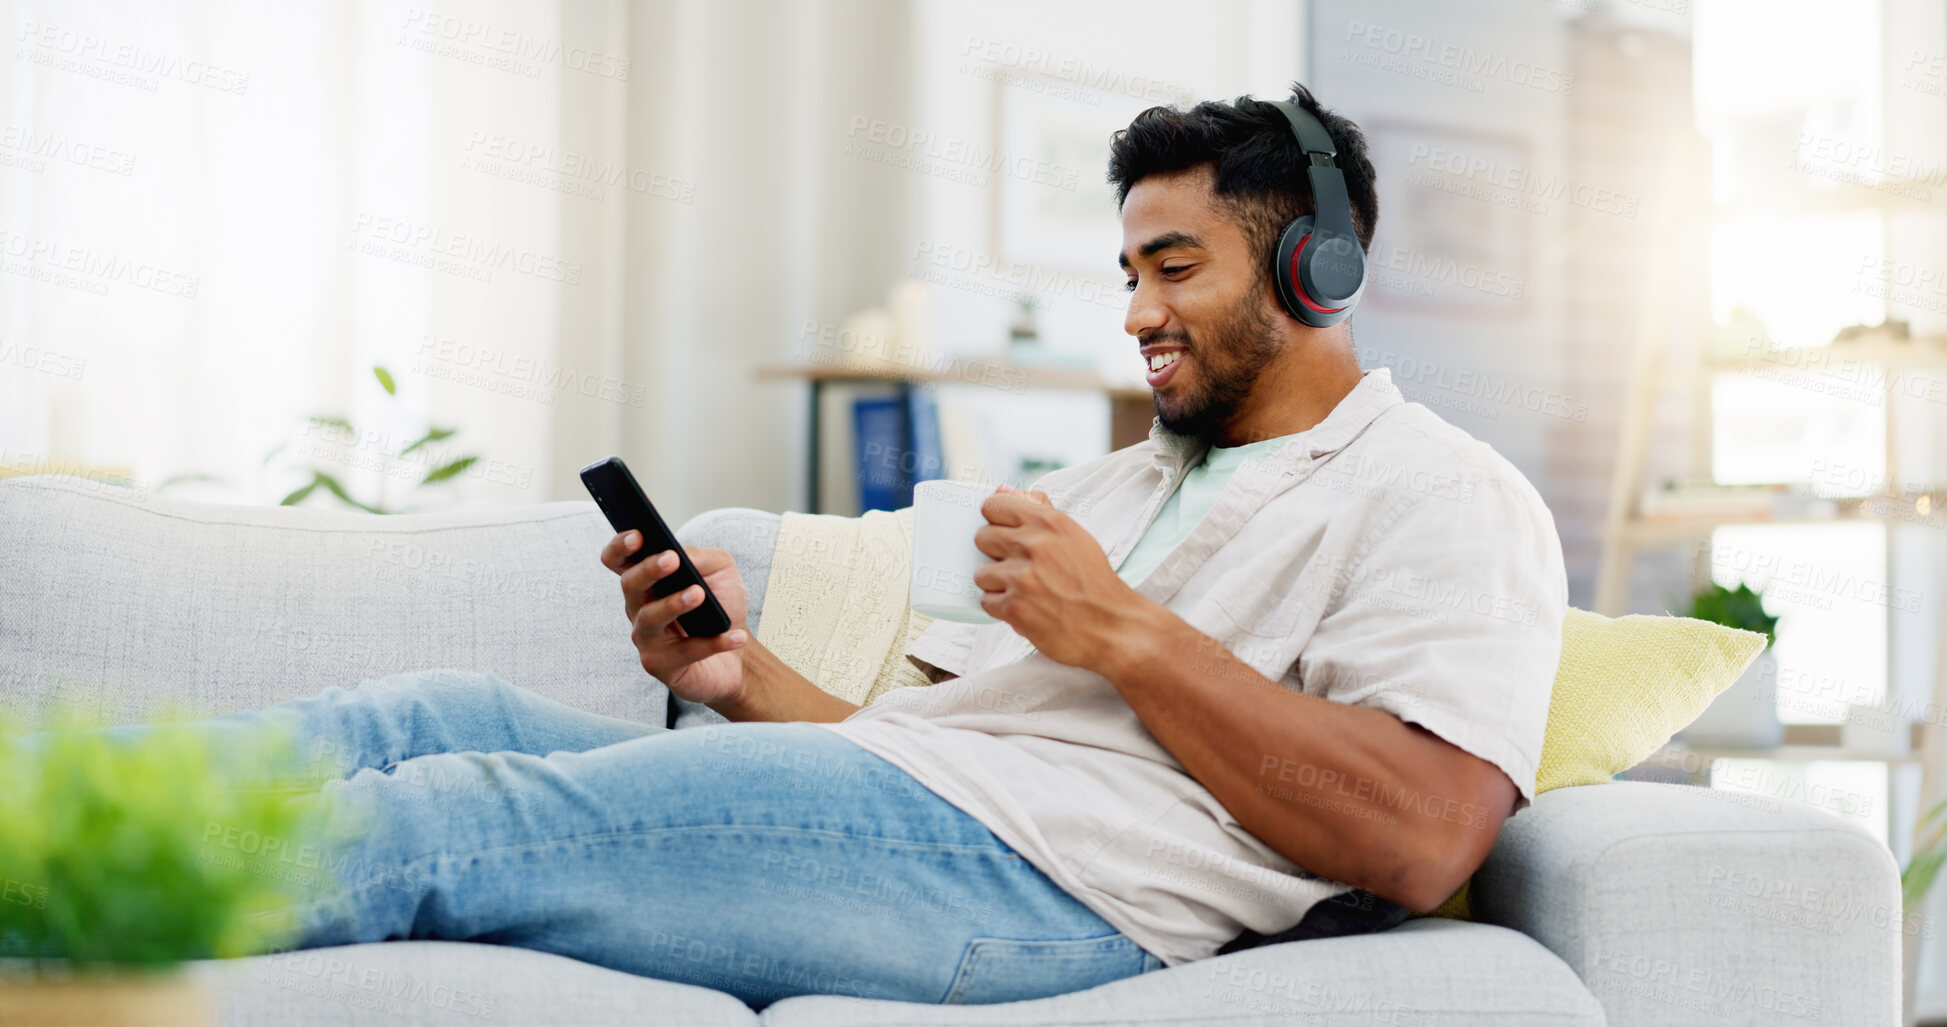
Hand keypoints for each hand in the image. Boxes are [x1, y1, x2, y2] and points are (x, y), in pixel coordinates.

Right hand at [599, 532, 750, 704]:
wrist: (738, 655)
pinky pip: (684, 652)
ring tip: (699, 594)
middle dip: (648, 569)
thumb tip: (684, 557)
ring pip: (649, 618)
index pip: (618, 560)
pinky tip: (736, 636)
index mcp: (647, 580)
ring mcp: (646, 638)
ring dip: (674, 603)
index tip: (638, 535)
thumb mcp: (721, 572)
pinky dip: (712, 643)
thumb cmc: (721, 607)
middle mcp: (638, 607)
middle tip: (672, 559)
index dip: (621, 546)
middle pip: (630, 585)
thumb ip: (703, 558)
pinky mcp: (660, 666)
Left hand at [972, 484, 1150, 667]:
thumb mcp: (1075, 536)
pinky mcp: (1015, 608)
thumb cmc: (1094, 582)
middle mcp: (1034, 545)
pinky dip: (1002, 609)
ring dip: (997, 585)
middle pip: (982, 537)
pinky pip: (986, 602)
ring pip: (981, 573)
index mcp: (1050, 522)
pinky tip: (1024, 609)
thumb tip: (1001, 488)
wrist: (1114, 627)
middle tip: (1017, 567)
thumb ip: (1038, 510)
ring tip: (1023, 592)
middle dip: (994, 554)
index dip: (995, 520)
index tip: (1003, 532)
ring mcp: (1022, 577)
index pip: (994, 505)